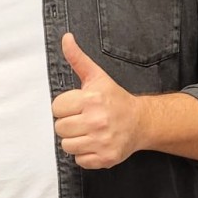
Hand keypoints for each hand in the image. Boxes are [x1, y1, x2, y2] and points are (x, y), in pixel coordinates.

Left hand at [52, 33, 142, 167]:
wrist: (140, 122)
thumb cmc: (114, 99)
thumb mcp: (97, 77)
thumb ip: (78, 59)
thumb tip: (66, 38)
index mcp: (92, 99)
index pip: (56, 108)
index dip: (64, 107)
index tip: (77, 106)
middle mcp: (97, 121)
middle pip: (60, 128)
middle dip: (69, 124)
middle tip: (83, 120)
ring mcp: (102, 141)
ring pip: (67, 146)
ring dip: (75, 140)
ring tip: (88, 132)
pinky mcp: (106, 158)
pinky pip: (79, 160)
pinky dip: (85, 154)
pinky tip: (95, 143)